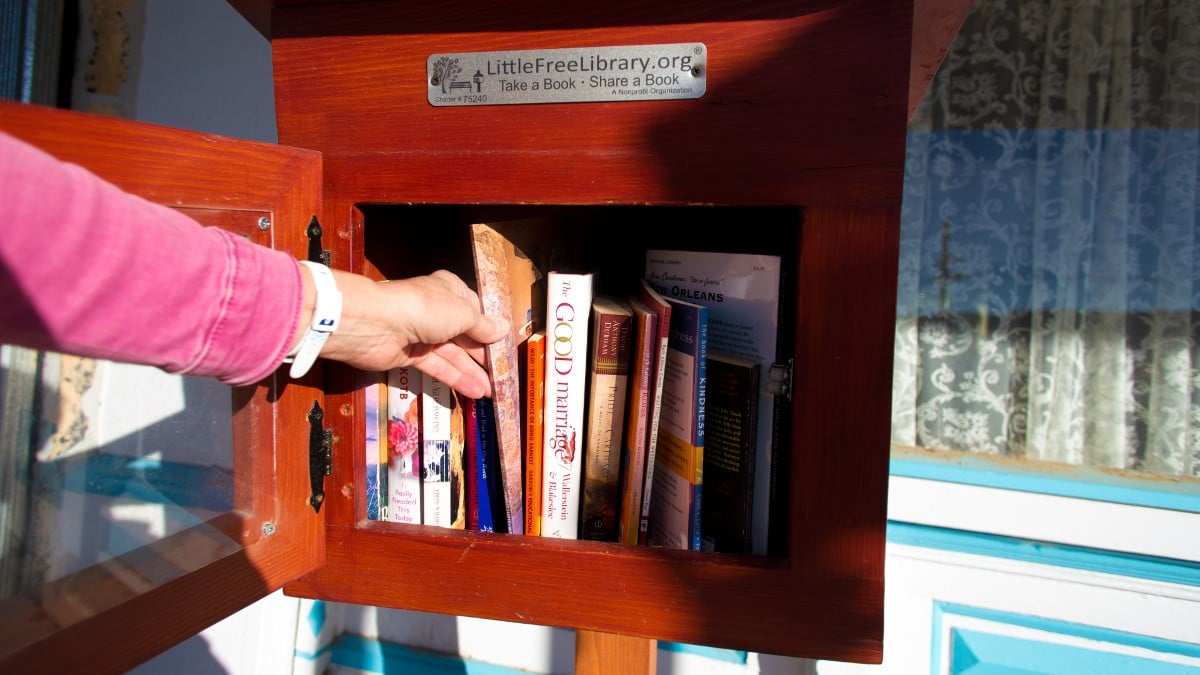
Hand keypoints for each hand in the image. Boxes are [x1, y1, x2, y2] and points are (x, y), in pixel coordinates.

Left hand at [297, 267, 508, 398]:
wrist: (376, 324)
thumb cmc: (426, 309)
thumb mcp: (463, 314)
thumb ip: (483, 326)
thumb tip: (504, 329)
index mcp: (450, 291)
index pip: (475, 310)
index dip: (490, 328)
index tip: (506, 346)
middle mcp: (437, 311)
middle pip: (465, 335)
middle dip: (483, 354)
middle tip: (502, 374)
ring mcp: (423, 334)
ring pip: (453, 354)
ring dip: (472, 372)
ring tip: (492, 392)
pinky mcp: (411, 356)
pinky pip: (438, 367)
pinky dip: (456, 378)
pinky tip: (475, 391)